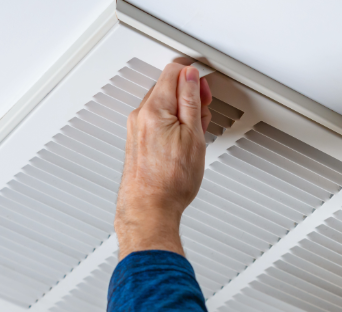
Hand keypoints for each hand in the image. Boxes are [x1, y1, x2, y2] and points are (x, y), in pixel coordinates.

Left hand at [114, 63, 211, 259]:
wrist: (150, 210)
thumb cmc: (170, 182)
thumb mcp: (193, 135)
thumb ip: (191, 100)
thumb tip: (190, 76)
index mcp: (154, 109)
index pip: (173, 72)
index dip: (194, 77)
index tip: (205, 90)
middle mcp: (140, 115)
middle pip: (167, 86)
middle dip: (189, 95)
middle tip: (203, 114)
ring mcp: (136, 129)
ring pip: (163, 105)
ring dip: (182, 111)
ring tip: (195, 133)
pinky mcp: (137, 141)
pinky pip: (156, 121)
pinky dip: (172, 124)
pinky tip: (183, 142)